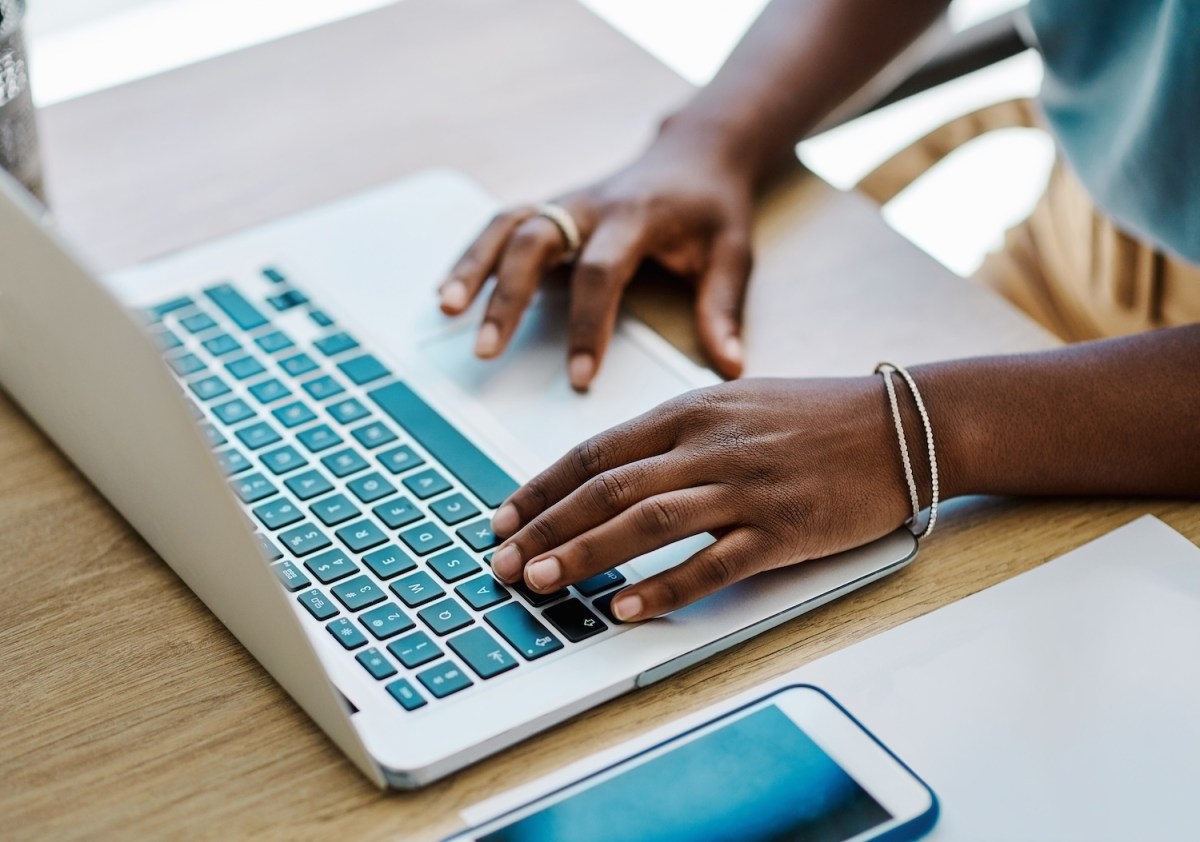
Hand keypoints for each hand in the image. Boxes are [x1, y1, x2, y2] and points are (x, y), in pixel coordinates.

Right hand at [438, 133, 755, 388]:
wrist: (695, 153)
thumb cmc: (712, 208)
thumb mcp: (733, 251)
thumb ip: (724, 307)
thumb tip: (729, 367)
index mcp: (636, 216)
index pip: (601, 271)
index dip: (586, 325)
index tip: (578, 378)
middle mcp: (591, 204)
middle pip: (535, 241)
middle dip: (507, 296)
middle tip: (486, 351)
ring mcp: (565, 202)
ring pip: (506, 226)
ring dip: (473, 267)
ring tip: (446, 310)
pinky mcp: (551, 207)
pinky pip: (502, 225)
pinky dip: (472, 255)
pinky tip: (448, 291)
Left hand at [487, 377, 912, 620]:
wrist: (904, 424)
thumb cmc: (817, 414)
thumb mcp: (735, 401)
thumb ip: (674, 431)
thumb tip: (612, 469)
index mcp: (690, 410)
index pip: (594, 451)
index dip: (541, 487)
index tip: (503, 517)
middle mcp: (709, 445)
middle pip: (606, 489)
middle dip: (544, 527)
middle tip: (501, 563)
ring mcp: (745, 488)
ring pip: (646, 523)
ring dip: (585, 554)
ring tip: (540, 583)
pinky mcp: (782, 530)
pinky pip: (712, 564)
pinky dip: (664, 587)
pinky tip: (625, 608)